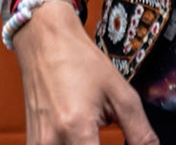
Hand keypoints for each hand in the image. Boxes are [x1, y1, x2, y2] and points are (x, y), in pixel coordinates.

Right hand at [14, 2, 158, 144]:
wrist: (44, 40)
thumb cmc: (79, 60)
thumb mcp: (121, 94)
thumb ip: (141, 134)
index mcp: (76, 127)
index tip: (124, 143)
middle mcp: (51, 140)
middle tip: (107, 135)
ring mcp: (38, 143)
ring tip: (93, 135)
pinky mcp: (33, 141)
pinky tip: (80, 138)